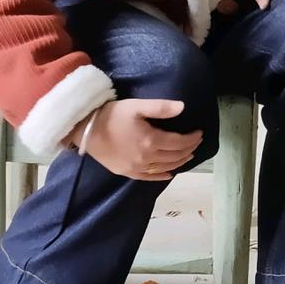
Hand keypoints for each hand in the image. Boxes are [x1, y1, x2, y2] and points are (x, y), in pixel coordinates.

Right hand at [67, 99, 201, 181]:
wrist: (85, 131)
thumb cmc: (111, 115)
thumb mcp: (136, 106)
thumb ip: (160, 107)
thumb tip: (183, 108)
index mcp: (151, 141)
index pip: (179, 142)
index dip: (192, 138)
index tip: (199, 132)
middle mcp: (147, 158)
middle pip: (175, 156)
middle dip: (189, 149)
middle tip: (196, 142)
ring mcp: (137, 168)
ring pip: (166, 168)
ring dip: (180, 161)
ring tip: (188, 154)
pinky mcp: (127, 173)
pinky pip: (150, 177)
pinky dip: (163, 175)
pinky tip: (170, 173)